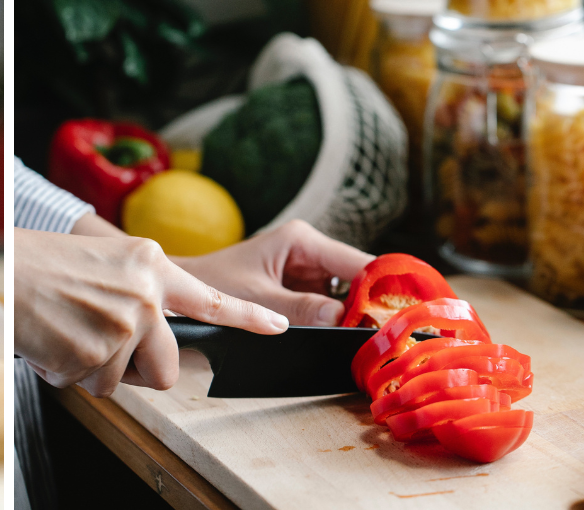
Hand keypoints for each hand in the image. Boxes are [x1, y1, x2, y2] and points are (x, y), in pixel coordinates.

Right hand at [14, 228, 288, 397]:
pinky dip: (65, 371)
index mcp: (149, 264)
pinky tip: (51, 340)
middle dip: (139, 371)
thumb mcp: (103, 261)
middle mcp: (146, 294)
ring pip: (121, 380)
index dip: (247, 317)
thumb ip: (136, 291)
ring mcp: (125, 325)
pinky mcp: (98, 352)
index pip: (210, 298)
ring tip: (65, 332)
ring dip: (91, 368)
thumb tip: (147, 336)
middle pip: (168, 366)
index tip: (278, 326)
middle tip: (102, 351)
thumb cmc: (39, 264)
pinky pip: (88, 384)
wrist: (0, 268)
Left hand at [174, 220, 373, 326]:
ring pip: (348, 295)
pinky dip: (340, 323)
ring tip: (376, 342)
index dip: (383, 289)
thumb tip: (344, 320)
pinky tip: (352, 340)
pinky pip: (330, 306)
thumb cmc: (211, 284)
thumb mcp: (256, 299)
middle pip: (359, 280)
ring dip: (358, 317)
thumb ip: (300, 310)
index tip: (402, 317)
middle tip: (392, 337)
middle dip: (374, 307)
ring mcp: (307, 270)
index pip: (358, 263)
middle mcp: (309, 251)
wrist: (181, 291)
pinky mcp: (301, 289)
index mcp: (301, 240)